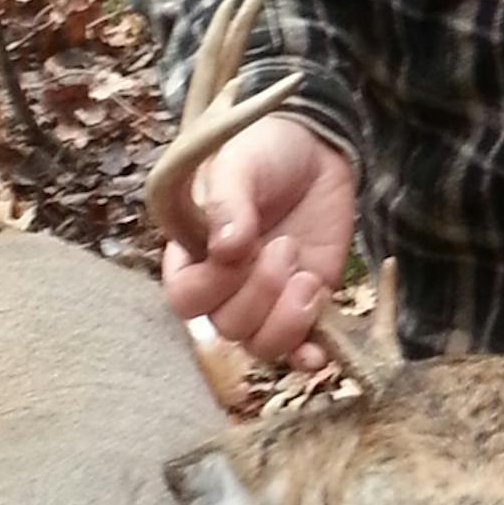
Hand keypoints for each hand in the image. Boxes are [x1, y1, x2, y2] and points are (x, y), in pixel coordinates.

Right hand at [160, 115, 358, 361]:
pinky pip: (299, 350)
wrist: (317, 147)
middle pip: (227, 325)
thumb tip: (226, 248)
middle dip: (259, 292)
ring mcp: (266, 299)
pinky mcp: (305, 304)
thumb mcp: (240, 163)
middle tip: (284, 246)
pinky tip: (318, 349)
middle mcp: (224, 285)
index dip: (213, 285)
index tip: (242, 249)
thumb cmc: (264, 150)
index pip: (185, 297)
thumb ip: (227, 201)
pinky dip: (307, 356)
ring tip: (305, 276)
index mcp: (193, 253)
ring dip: (285, 320)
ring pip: (262, 345)